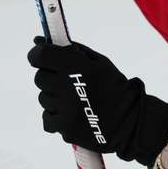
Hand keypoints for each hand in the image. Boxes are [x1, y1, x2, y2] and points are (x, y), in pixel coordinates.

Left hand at [27, 37, 167, 167]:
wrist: (129, 121)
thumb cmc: (114, 87)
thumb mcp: (99, 62)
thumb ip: (71, 49)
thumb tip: (38, 40)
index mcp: (80, 67)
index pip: (42, 56)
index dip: (38, 55)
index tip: (42, 57)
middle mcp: (69, 87)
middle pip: (40, 77)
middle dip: (50, 77)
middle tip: (68, 81)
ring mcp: (65, 109)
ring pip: (43, 98)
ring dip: (55, 97)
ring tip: (76, 101)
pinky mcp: (64, 128)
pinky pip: (47, 118)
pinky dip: (56, 116)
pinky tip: (73, 114)